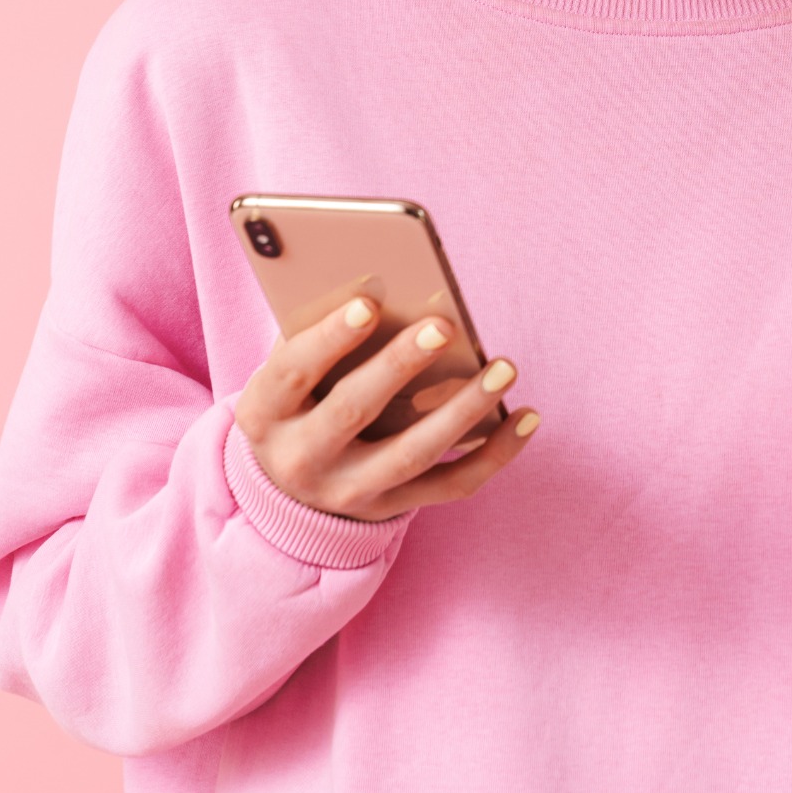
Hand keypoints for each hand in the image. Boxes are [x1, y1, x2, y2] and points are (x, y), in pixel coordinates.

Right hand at [233, 299, 538, 521]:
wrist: (288, 489)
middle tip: (445, 326)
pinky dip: (494, 453)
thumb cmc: (299, 398)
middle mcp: (301, 459)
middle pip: (352, 411)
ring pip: (411, 453)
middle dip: (399, 366)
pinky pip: (452, 485)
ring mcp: (349, 491)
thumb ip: (317, 329)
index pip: (293, 372)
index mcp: (265, 413)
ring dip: (462, 410)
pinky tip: (526, 416)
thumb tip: (381, 283)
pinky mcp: (393, 508)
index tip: (369, 302)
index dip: (329, 338)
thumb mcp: (288, 371)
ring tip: (503, 367)